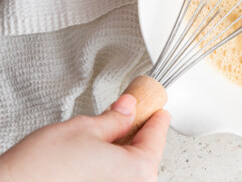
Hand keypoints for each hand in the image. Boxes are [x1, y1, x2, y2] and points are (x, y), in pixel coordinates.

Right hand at [0, 94, 170, 181]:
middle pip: (146, 155)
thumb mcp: (85, 128)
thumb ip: (115, 118)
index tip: (159, 110)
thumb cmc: (42, 169)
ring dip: (124, 151)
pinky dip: (112, 167)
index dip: (156, 118)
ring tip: (107, 135)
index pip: (156, 137)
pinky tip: (98, 156)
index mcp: (138, 171)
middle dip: (138, 134)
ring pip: (131, 170)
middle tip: (130, 115)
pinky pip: (116, 179)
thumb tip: (128, 108)